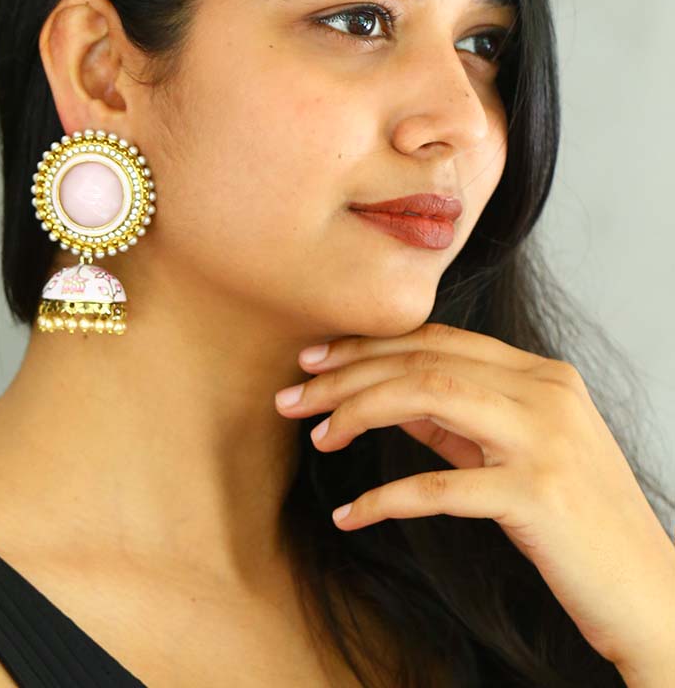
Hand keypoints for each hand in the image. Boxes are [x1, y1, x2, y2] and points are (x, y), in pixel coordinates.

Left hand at [273, 322, 674, 672]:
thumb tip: (387, 398)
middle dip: (347, 373)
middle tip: (293, 396)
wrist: (652, 594)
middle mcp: (545, 393)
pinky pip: (440, 485)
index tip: (316, 360)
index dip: (370, 345)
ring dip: (358, 411)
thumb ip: (458, 421)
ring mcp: (544, 439)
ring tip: (315, 435)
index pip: (438, 339)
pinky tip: (350, 515)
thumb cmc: (579, 524)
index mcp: (541, 375)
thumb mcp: (518, 454)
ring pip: (428, 395)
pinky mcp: (537, 494)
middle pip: (424, 360)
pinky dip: (386, 498)